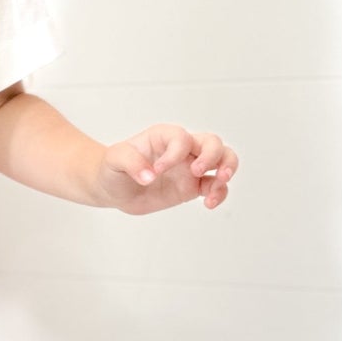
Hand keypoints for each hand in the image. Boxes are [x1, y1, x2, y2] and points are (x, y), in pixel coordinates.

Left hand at [95, 125, 237, 214]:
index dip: (174, 154)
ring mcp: (190, 167)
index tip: (156, 170)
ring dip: (227, 168)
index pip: (181, 138)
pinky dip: (220, 193)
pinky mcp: (193, 187)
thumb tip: (149, 177)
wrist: (114, 189)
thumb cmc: (114, 168)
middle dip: (212, 155)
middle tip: (195, 171)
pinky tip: (209, 203)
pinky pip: (216, 186)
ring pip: (223, 159)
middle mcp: (182, 149)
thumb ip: (131, 163)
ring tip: (218, 182)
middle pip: (212, 142)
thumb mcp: (115, 160)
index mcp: (164, 137)